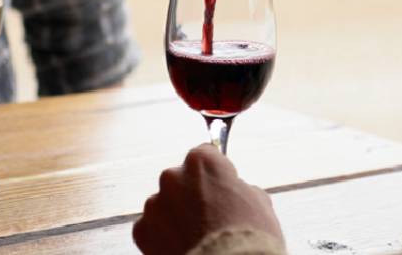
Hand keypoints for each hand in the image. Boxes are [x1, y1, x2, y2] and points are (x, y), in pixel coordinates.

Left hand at [133, 144, 283, 254]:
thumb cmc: (247, 237)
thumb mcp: (259, 203)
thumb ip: (240, 188)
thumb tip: (234, 192)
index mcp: (202, 162)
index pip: (205, 155)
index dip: (215, 174)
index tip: (220, 187)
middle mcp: (173, 176)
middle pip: (181, 179)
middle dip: (192, 195)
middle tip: (209, 218)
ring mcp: (155, 203)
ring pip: (165, 205)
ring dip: (176, 216)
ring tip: (196, 237)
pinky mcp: (142, 230)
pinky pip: (151, 228)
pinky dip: (163, 236)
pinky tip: (183, 247)